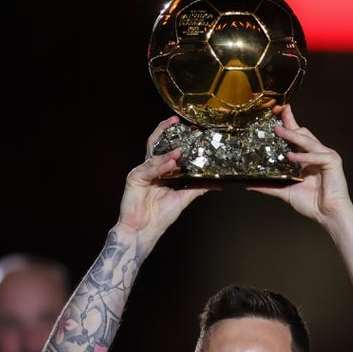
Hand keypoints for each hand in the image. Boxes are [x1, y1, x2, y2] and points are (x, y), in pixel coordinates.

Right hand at [116, 116, 206, 238]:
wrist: (144, 230)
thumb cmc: (160, 216)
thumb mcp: (184, 198)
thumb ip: (198, 187)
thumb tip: (217, 183)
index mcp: (162, 171)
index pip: (169, 148)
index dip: (178, 138)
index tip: (192, 130)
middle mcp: (151, 168)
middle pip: (156, 143)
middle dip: (165, 130)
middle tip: (176, 121)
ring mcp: (142, 171)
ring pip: (153, 154)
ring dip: (167, 152)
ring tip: (180, 150)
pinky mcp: (134, 178)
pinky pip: (148, 169)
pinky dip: (160, 165)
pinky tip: (171, 163)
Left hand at [248, 105, 352, 225]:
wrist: (327, 215)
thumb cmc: (311, 203)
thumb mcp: (285, 192)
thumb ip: (269, 186)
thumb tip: (250, 184)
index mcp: (306, 158)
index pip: (296, 137)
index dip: (289, 123)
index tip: (279, 111)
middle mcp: (316, 154)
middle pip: (303, 133)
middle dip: (290, 123)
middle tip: (278, 113)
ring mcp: (325, 156)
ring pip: (308, 141)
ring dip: (293, 136)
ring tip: (279, 131)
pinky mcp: (333, 162)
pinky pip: (317, 155)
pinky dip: (304, 156)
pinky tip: (292, 157)